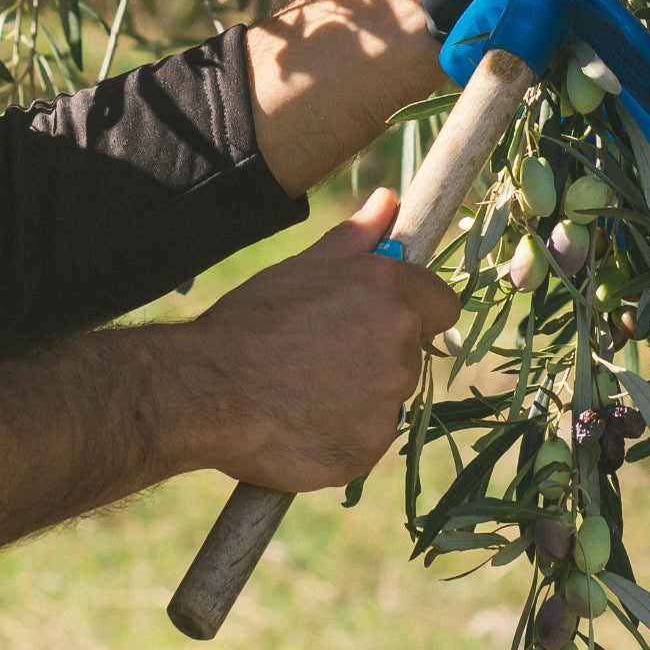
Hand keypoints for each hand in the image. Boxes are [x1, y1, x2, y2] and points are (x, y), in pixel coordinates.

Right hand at [179, 188, 457, 492]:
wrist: (207, 390)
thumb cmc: (252, 322)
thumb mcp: (303, 268)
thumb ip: (357, 238)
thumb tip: (388, 201)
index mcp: (391, 293)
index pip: (442, 305)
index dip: (414, 312)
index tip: (379, 320)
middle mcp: (399, 345)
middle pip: (411, 354)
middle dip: (377, 355)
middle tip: (321, 357)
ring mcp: (388, 402)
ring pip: (389, 399)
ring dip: (360, 397)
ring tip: (304, 390)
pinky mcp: (369, 448)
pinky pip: (368, 439)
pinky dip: (343, 435)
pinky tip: (302, 422)